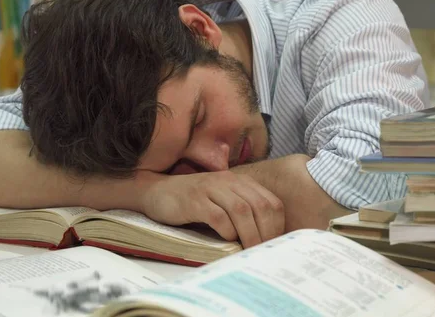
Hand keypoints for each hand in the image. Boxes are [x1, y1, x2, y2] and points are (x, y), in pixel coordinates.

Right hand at [141, 171, 284, 247]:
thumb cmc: (193, 202)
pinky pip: (218, 216)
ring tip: (249, 251)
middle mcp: (228, 181)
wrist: (156, 191)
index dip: (278, 225)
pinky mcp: (194, 200)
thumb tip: (264, 241)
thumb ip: (242, 213)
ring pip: (241, 210)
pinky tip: (226, 239)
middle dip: (267, 232)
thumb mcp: (222, 201)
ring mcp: (210, 189)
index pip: (271, 202)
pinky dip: (226, 230)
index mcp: (240, 182)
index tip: (276, 245)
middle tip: (265, 253)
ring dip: (249, 234)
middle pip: (260, 206)